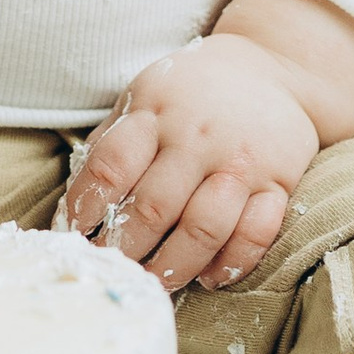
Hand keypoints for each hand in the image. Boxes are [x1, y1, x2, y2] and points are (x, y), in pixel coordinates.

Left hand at [62, 36, 318, 295]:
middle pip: (153, 207)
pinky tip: (209, 277)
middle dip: (126, 250)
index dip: (86, 208)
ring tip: (154, 285)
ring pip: (203, 228)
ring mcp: (241, 161)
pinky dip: (232, 263)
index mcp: (156, 111)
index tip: (76, 236)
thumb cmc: (194, 90)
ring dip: (174, 266)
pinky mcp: (279, 182)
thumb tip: (74, 203)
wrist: (272, 67)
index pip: (110, 167)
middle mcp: (198, 137)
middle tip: (112, 272)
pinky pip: (256, 233)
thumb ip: (114, 141)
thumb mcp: (146, 96)